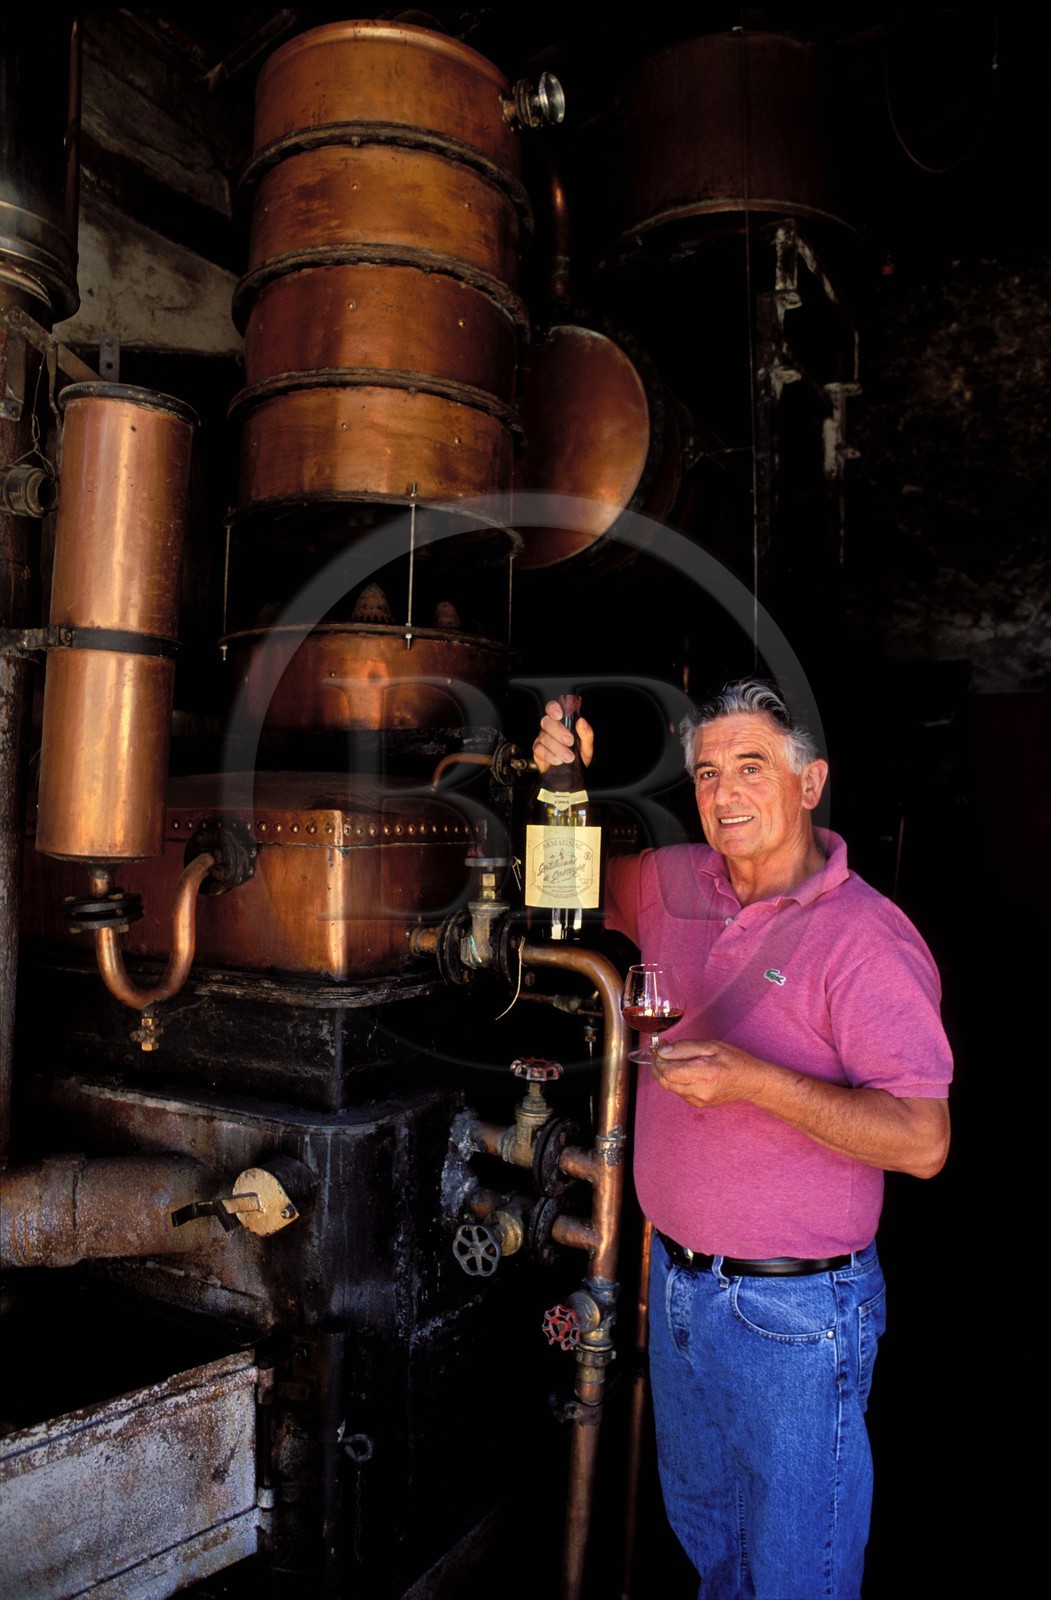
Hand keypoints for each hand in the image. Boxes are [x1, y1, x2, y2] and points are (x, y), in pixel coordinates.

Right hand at [533, 698, 594, 773]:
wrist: (571, 775)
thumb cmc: (578, 757)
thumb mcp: (586, 746)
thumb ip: (586, 734)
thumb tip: (582, 722)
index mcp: (562, 723)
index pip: (553, 708)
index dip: (553, 708)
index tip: (559, 715)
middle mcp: (550, 729)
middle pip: (547, 722)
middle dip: (558, 731)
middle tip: (569, 741)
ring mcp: (542, 739)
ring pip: (544, 737)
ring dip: (557, 747)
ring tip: (568, 757)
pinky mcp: (538, 751)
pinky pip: (539, 750)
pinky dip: (549, 755)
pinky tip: (557, 760)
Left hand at [649, 1037, 763, 1108]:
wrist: (751, 1082)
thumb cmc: (734, 1060)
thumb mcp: (711, 1046)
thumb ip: (685, 1048)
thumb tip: (663, 1052)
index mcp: (702, 1074)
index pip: (667, 1071)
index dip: (659, 1058)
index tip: (660, 1046)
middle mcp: (697, 1091)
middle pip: (665, 1082)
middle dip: (658, 1066)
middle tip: (661, 1052)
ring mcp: (697, 1100)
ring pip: (670, 1087)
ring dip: (667, 1073)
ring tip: (675, 1059)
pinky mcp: (698, 1104)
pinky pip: (679, 1092)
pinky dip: (676, 1080)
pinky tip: (685, 1071)